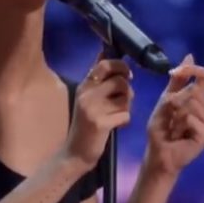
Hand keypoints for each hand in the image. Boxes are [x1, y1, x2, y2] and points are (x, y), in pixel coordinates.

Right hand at [62, 51, 133, 171]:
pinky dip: (125, 121)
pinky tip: (117, 125)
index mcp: (84, 86)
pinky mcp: (101, 123)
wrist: (75, 152)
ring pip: (125, 98)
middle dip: (128, 89)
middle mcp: (87, 94)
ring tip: (118, 113)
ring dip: (127, 106)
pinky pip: (126, 115)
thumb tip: (105, 50)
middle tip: (125, 98)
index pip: (104, 65)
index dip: (120, 66)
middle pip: (120, 81)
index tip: (127, 74)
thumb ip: (97, 78)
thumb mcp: (87, 98)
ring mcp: (93, 109)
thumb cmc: (85, 124)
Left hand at [144, 54, 203, 176]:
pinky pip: (191, 119)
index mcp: (199, 98)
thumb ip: (177, 80)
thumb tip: (190, 56)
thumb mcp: (166, 100)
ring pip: (192, 105)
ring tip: (175, 128)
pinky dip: (180, 126)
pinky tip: (180, 136)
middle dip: (175, 102)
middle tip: (171, 118)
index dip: (192, 70)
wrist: (158, 152)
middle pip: (194, 91)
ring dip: (176, 116)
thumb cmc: (162, 128)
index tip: (175, 72)